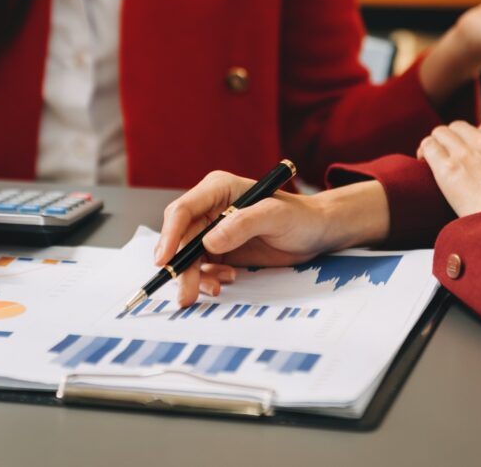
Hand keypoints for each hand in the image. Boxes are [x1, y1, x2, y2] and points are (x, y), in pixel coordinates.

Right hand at [155, 171, 389, 306]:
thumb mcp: (276, 216)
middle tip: (185, 293)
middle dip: (180, 266)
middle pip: (180, 238)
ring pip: (187, 256)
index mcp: (218, 189)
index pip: (183, 210)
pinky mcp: (219, 250)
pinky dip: (207, 278)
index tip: (164, 260)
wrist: (316, 233)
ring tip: (216, 288)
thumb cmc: (301, 217)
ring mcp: (212, 230)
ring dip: (194, 276)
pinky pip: (201, 267)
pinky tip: (226, 280)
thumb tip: (210, 241)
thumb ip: (243, 224)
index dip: (169, 235)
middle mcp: (210, 208)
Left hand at [417, 116, 480, 216]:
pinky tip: (423, 159)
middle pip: (461, 126)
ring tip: (435, 155)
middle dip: (456, 137)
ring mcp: (465, 154)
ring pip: (442, 132)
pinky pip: (429, 146)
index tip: (477, 143)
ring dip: (438, 141)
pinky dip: (425, 150)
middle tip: (454, 153)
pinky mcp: (447, 170)